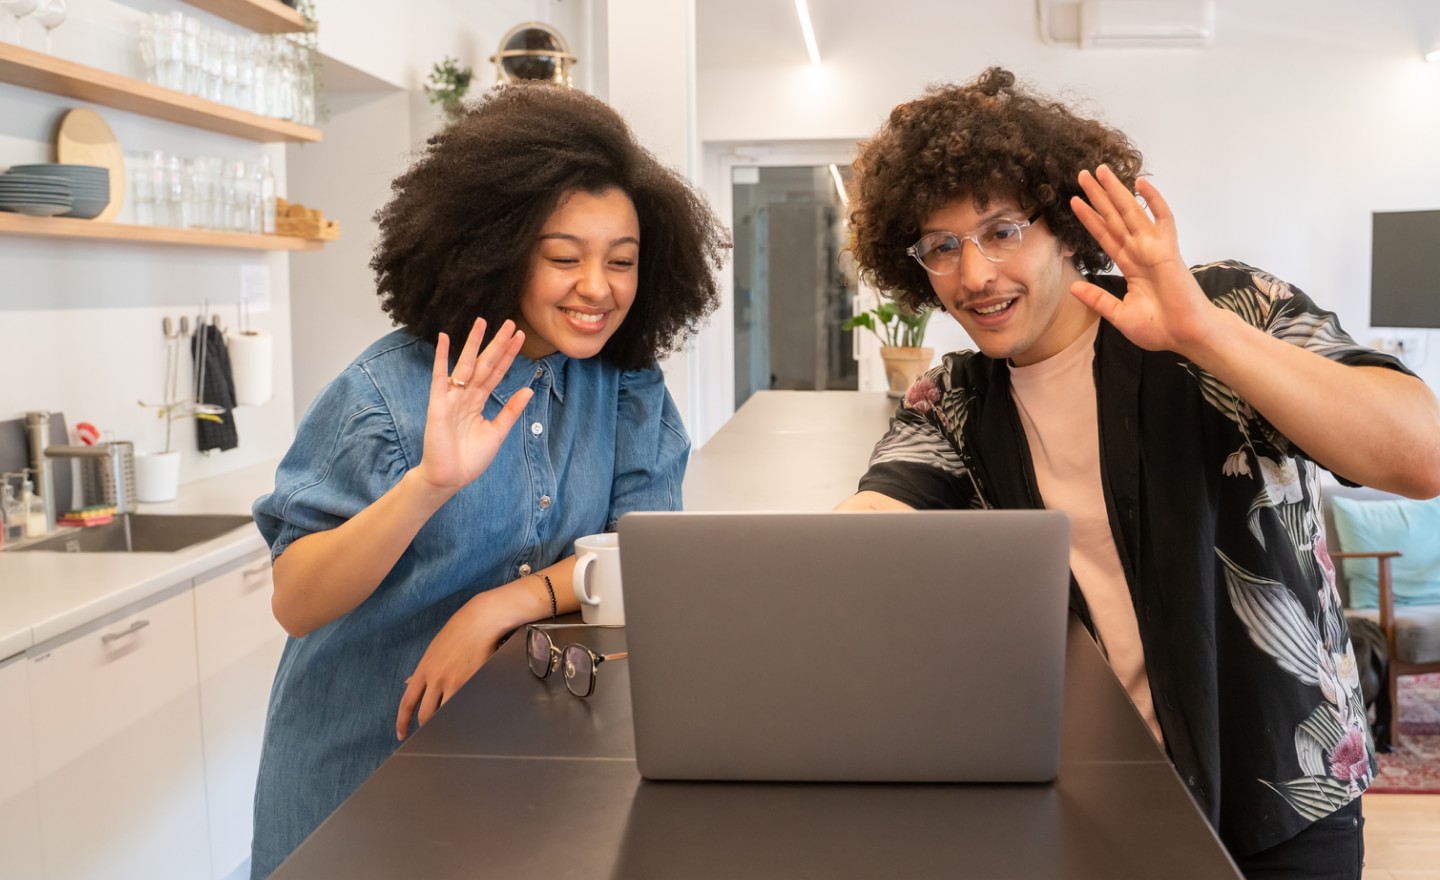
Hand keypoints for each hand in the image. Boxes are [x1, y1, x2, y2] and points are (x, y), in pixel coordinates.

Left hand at [395, 597, 503, 738]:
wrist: (479, 621)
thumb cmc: (456, 632)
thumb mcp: (432, 650)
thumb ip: (421, 671)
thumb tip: (407, 684)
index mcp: (424, 670)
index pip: (407, 703)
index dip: (402, 722)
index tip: (401, 734)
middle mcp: (437, 678)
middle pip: (426, 714)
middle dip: (425, 727)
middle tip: (428, 734)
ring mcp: (455, 681)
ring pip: (445, 713)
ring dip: (445, 722)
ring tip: (449, 727)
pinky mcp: (473, 681)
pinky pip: (464, 704)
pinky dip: (463, 711)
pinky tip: (466, 714)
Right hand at [412, 318, 533, 494]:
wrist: (449, 478)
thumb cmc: (469, 459)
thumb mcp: (497, 432)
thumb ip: (511, 411)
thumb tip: (529, 389)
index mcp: (479, 402)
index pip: (496, 373)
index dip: (508, 355)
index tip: (519, 337)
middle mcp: (466, 395)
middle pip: (485, 364)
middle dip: (497, 344)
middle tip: (509, 323)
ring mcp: (452, 397)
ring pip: (466, 365)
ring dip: (474, 343)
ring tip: (482, 322)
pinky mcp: (439, 404)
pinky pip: (440, 376)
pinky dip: (441, 357)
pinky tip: (444, 338)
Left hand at [1067, 166, 1220, 357]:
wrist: (1186, 336)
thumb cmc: (1160, 328)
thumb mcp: (1119, 314)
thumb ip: (1097, 299)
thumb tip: (1073, 287)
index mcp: (1130, 266)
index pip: (1105, 236)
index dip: (1090, 218)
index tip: (1074, 201)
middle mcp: (1140, 252)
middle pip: (1114, 218)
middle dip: (1099, 196)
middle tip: (1082, 174)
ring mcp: (1154, 248)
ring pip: (1132, 212)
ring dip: (1116, 192)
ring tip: (1101, 171)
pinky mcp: (1168, 250)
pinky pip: (1162, 219)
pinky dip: (1153, 200)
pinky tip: (1141, 183)